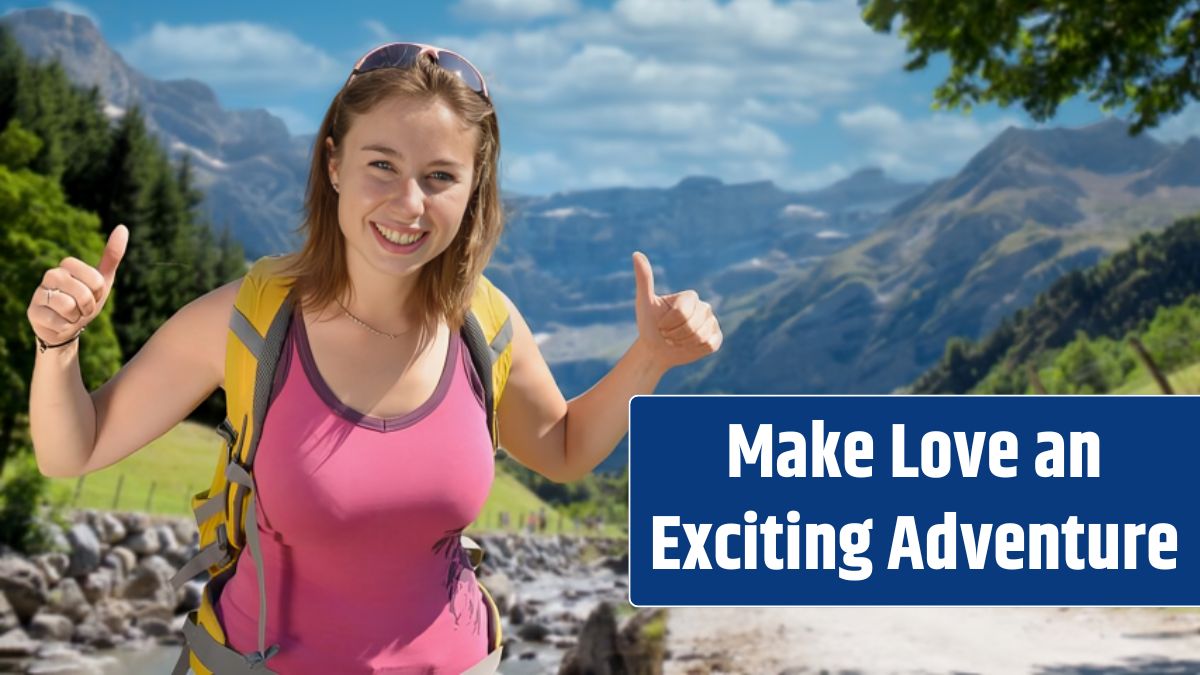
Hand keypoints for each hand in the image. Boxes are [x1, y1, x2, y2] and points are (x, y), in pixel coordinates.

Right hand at [27, 224, 127, 344]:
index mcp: (67, 266)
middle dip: (89, 305)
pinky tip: (59, 322)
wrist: (66, 328)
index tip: (94, 293)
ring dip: (76, 316)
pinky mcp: (32, 311)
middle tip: (83, 307)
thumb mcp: (102, 280)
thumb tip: (122, 227)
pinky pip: (57, 321)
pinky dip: (64, 325)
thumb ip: (112, 256)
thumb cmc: (85, 301)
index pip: (93, 277)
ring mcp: (39, 293)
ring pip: (67, 306)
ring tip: (71, 314)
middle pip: (82, 292)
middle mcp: (50, 276)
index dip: (98, 289)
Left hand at [632, 251, 721, 370]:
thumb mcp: (644, 303)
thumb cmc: (649, 325)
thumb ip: (644, 279)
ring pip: (701, 336)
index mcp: (690, 296)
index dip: (667, 323)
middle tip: (668, 335)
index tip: (660, 325)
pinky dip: (696, 349)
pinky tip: (689, 347)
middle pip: (691, 325)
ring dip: (683, 343)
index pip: (682, 312)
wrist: (656, 350)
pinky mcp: (716, 338)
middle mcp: (704, 307)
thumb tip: (636, 254)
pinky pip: (710, 344)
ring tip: (677, 341)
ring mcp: (712, 323)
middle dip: (674, 335)